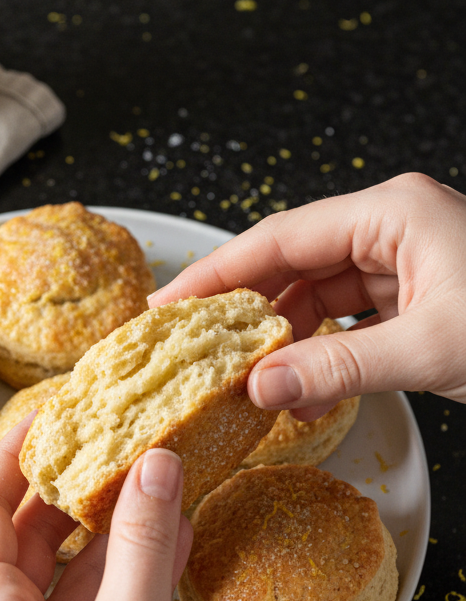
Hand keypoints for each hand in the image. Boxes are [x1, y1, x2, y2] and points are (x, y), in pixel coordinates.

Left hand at [0, 420, 194, 600]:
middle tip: (112, 439)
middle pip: (23, 536)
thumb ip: (143, 540)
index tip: (52, 412)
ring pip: (62, 573)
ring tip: (153, 483)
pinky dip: (121, 577)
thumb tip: (154, 463)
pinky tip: (167, 543)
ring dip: (106, 531)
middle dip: (70, 488)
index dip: (13, 453)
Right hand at [149, 172, 465, 419]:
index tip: (168, 304)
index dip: (216, 273)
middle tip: (191, 347)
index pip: (280, 237)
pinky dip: (324, 349)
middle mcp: (395, 227)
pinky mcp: (424, 298)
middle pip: (295, 261)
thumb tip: (262, 387)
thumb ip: (338, 368)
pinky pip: (354, 318)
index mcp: (392, 213)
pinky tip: (297, 380)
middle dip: (245, 308)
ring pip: (322, 293)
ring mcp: (410, 262)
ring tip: (238, 374)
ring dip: (283, 335)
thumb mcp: (432, 350)